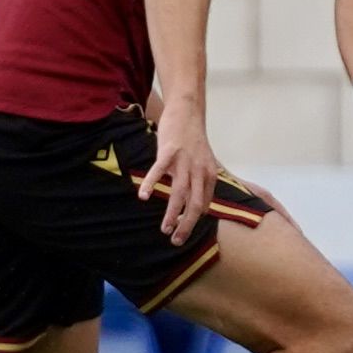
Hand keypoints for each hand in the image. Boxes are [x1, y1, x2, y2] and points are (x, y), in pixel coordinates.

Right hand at [137, 99, 220, 244]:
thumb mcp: (204, 162)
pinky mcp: (170, 151)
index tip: (183, 233)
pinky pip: (159, 171)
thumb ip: (201, 182)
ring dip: (173, 214)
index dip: (194, 221)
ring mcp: (185, 161)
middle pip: (196, 205)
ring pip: (180, 193)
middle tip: (176, 241)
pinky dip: (151, 184)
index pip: (204, 205)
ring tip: (165, 229)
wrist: (188, 111)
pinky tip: (143, 197)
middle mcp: (200, 171)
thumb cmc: (193, 139)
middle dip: (187, 226)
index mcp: (209, 175)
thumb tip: (201, 207)